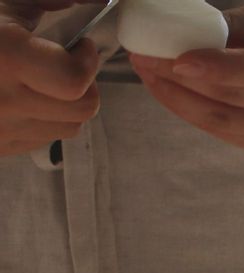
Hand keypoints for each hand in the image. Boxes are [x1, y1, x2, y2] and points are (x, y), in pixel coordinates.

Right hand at [0, 1, 100, 156]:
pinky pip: (41, 138)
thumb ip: (39, 1)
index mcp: (5, 59)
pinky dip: (42, 118)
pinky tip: (20, 94)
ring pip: (67, 127)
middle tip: (67, 61)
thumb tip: (83, 1)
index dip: (86, 62)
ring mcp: (0, 130)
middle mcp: (4, 102)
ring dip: (65, 103)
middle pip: (81, 110)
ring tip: (42, 78)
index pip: (74, 82)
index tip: (81, 45)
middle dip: (84, 84)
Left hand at [129, 1, 243, 151]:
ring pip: (220, 119)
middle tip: (143, 55)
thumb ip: (228, 26)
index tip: (178, 60)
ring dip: (176, 97)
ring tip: (146, 70)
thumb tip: (177, 32)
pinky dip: (188, 110)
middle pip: (232, 97)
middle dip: (181, 78)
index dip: (217, 68)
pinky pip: (219, 130)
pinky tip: (166, 89)